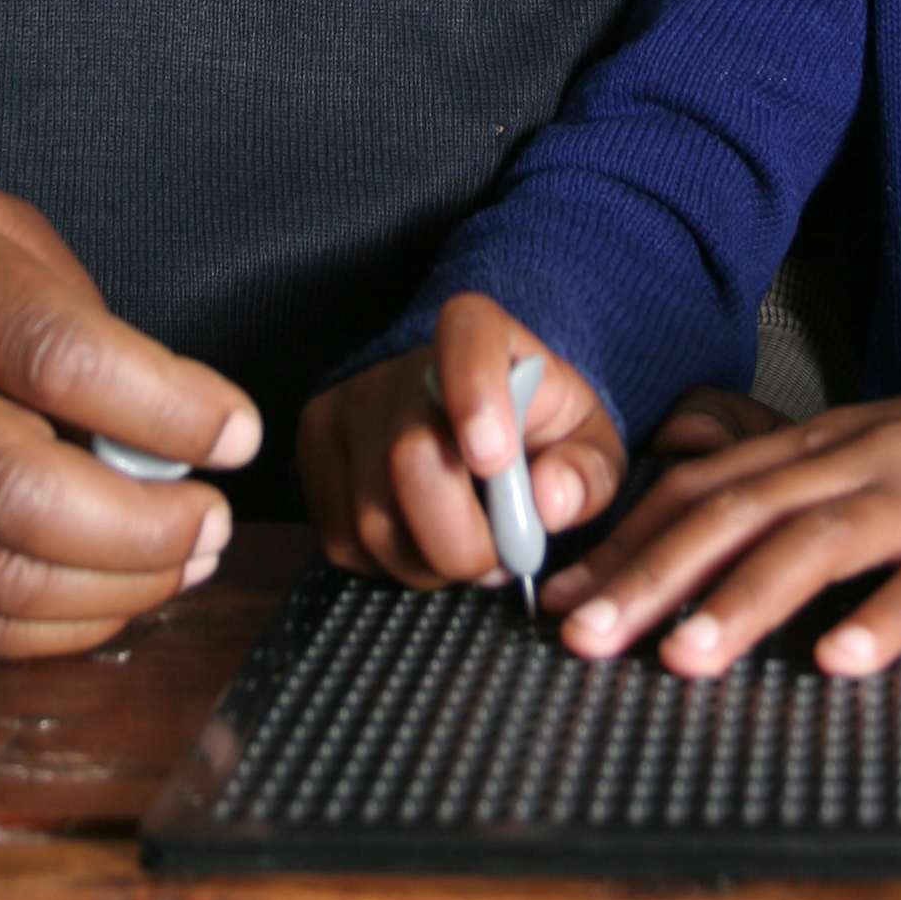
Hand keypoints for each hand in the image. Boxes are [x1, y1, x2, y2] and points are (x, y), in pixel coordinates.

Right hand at [0, 161, 261, 657]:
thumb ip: (64, 296)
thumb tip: (164, 403)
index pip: (56, 357)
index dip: (165, 406)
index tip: (235, 427)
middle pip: (18, 496)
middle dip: (146, 527)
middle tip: (214, 515)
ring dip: (116, 589)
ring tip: (184, 557)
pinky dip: (53, 629)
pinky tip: (112, 594)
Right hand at [297, 290, 624, 589]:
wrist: (472, 414)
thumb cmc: (535, 426)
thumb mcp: (586, 441)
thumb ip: (586, 472)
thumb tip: (552, 503)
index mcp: (478, 333)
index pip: (467, 340)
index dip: (476, 395)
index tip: (495, 456)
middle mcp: (398, 365)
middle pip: (411, 460)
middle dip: (464, 540)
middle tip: (502, 557)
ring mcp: (346, 405)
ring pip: (372, 518)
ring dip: (429, 563)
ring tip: (467, 550)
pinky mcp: (314, 450)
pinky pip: (342, 539)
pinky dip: (389, 566)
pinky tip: (422, 545)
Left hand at [545, 384, 900, 677]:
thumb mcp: (856, 444)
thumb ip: (774, 467)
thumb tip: (677, 471)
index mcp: (815, 446)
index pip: (701, 488)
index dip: (626, 542)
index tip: (560, 599)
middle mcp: (853, 464)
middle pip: (737, 515)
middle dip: (652, 578)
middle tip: (584, 638)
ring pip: (818, 546)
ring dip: (744, 602)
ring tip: (683, 659)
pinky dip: (883, 620)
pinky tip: (841, 662)